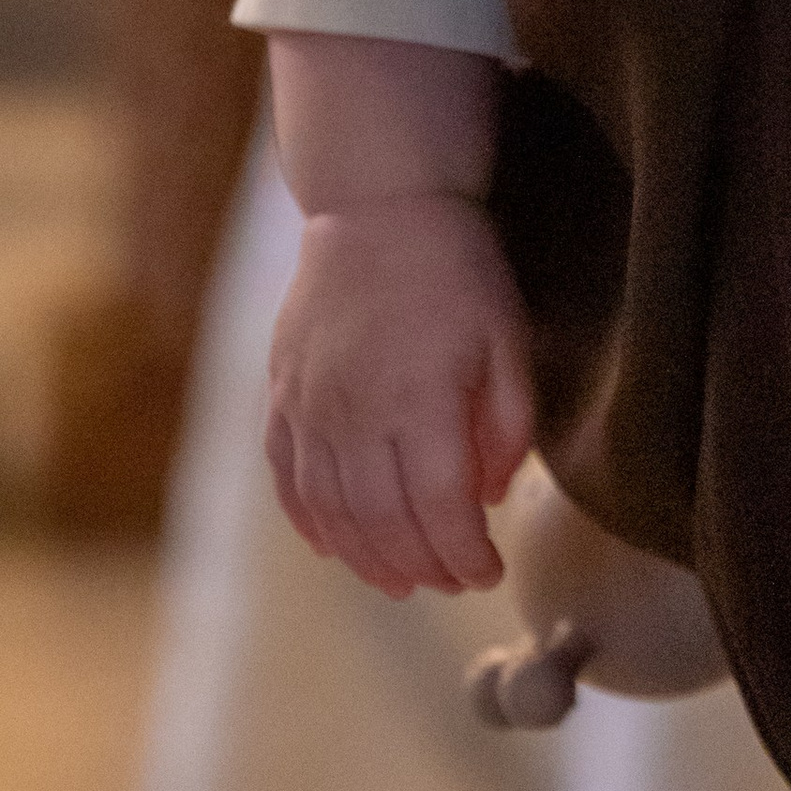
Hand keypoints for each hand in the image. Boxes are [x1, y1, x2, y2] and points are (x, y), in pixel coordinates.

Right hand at [265, 192, 534, 599]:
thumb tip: (490, 497)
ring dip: (366, 559)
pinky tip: (333, 547)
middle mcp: (354, 415)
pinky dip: (309, 522)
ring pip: (331, 511)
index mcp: (418, 401)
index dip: (463, 554)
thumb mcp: (507, 338)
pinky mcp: (282, 395)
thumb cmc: (457, 270)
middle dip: (421, 566)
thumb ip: (507, 424)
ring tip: (401, 581)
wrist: (379, 204)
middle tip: (450, 585)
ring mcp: (309, 408)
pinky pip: (287, 478)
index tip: (486, 575)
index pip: (439, 508)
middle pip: (383, 522)